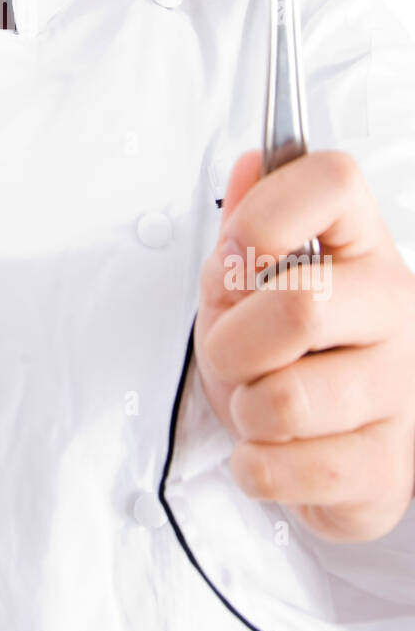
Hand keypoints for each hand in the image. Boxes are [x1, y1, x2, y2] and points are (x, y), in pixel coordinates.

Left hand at [195, 148, 414, 542]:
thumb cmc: (283, 350)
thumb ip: (246, 225)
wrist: (320, 442)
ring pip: (286, 400)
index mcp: (358, 242)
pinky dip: (256, 466)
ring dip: (244, 410)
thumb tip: (252, 163)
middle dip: (232, 343)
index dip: (264, 216)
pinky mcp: (390, 464)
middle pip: (301, 305)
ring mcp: (400, 384)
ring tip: (260, 406)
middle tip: (235, 356)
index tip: (236, 257)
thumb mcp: (247, 280)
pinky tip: (271, 450)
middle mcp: (393, 303)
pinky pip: (292, 467)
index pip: (333, 180)